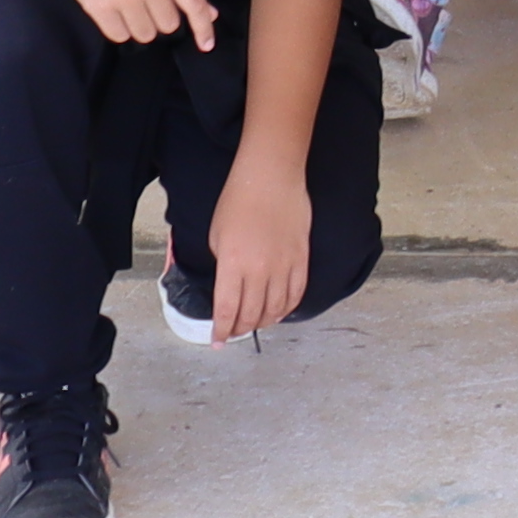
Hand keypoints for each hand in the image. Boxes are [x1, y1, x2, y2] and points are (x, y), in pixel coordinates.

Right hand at [56, 0, 231, 51]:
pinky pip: (119, 36)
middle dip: (158, 19)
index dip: (203, 28)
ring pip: (145, 35)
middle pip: (168, 25)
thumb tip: (210, 14)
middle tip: (143, 1)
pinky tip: (111, 9)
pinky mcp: (99, 7)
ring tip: (125, 3)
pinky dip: (117, 29)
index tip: (206, 46)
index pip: (194, 2)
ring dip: (138, 26)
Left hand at [201, 151, 315, 342]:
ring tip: (255, 324)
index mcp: (232, 264)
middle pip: (251, 315)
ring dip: (263, 322)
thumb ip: (223, 266)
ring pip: (276, 309)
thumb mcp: (216, 236)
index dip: (222, 331)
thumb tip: (230, 287)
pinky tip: (279, 312)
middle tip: (234, 333)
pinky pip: (296, 294)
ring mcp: (283, 266)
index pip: (227, 310)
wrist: (271, 177)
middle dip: (240, 329)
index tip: (217, 341)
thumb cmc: (238, 200)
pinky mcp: (301, 259)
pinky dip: (287, 309)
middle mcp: (259, 270)